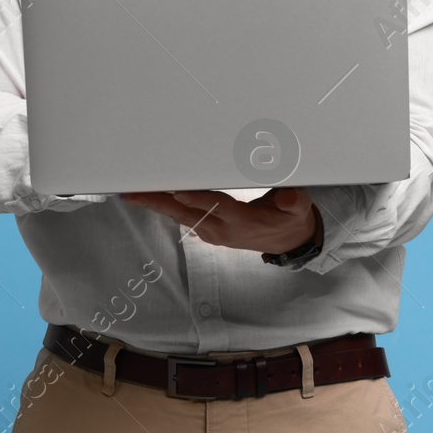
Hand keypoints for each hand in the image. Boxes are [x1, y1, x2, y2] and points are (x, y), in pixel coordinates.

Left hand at [120, 187, 319, 254]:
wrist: (287, 242)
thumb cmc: (289, 219)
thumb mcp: (298, 209)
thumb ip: (293, 201)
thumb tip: (287, 196)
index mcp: (242, 222)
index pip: (216, 207)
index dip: (196, 198)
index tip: (176, 189)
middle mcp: (222, 230)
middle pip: (186, 213)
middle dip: (159, 201)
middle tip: (135, 191)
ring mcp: (212, 232)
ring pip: (180, 216)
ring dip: (157, 204)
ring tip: (134, 192)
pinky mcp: (207, 231)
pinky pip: (183, 217)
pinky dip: (166, 206)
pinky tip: (152, 198)